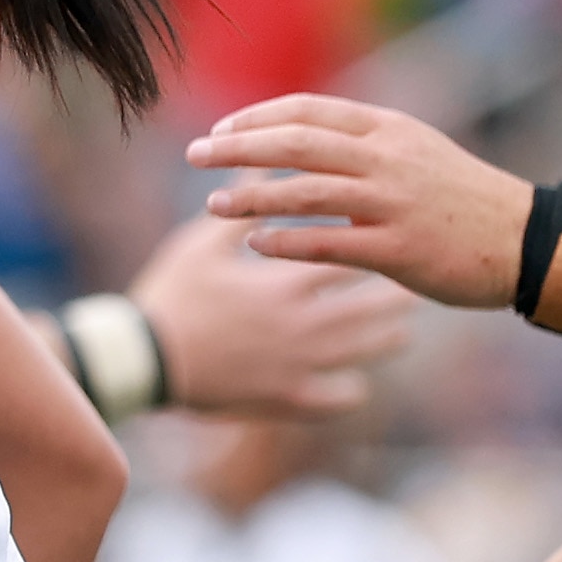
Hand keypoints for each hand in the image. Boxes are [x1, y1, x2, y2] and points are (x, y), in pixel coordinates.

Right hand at [129, 212, 418, 416]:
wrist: (145, 359)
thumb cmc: (172, 294)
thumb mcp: (202, 244)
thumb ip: (243, 207)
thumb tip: (264, 162)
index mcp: (284, 281)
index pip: (346, 254)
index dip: (373, 243)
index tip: (394, 233)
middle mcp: (302, 324)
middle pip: (364, 306)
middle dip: (392, 294)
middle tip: (416, 284)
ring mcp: (297, 364)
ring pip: (355, 353)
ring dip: (381, 342)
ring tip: (404, 333)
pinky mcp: (284, 399)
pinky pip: (328, 400)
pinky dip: (347, 395)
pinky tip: (358, 390)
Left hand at [186, 96, 532, 310]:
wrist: (527, 240)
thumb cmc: (464, 199)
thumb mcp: (417, 150)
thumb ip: (365, 144)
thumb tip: (305, 140)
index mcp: (388, 128)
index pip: (308, 110)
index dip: (258, 118)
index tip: (221, 131)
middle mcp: (386, 158)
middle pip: (296, 142)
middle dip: (238, 147)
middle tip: (194, 155)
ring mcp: (392, 203)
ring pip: (305, 191)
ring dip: (252, 196)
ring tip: (213, 204)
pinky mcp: (399, 249)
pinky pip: (329, 243)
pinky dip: (286, 241)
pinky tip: (255, 244)